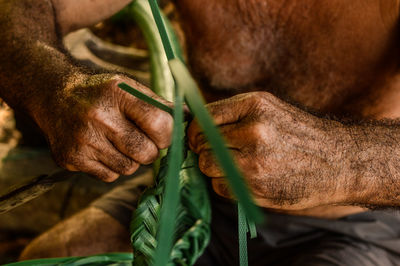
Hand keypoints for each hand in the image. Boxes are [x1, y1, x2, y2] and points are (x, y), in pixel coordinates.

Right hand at [34, 74, 172, 181]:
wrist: (55, 96)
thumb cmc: (102, 93)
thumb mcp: (129, 87)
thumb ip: (160, 104)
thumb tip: (190, 117)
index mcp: (118, 93)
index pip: (159, 123)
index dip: (168, 134)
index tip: (163, 134)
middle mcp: (98, 116)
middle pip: (146, 153)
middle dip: (151, 150)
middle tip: (142, 140)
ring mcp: (83, 140)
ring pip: (129, 168)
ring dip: (131, 159)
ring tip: (119, 142)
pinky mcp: (71, 158)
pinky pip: (110, 176)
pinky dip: (113, 167)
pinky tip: (103, 149)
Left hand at [188, 92, 346, 209]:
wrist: (338, 162)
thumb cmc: (299, 134)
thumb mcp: (269, 108)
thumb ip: (232, 114)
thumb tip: (190, 121)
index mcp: (254, 105)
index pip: (202, 119)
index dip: (194, 132)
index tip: (198, 139)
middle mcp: (254, 131)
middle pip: (201, 145)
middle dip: (205, 151)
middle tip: (221, 154)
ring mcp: (255, 162)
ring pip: (207, 167)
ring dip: (215, 170)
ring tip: (237, 167)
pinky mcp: (258, 188)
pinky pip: (220, 188)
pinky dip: (226, 186)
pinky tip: (246, 180)